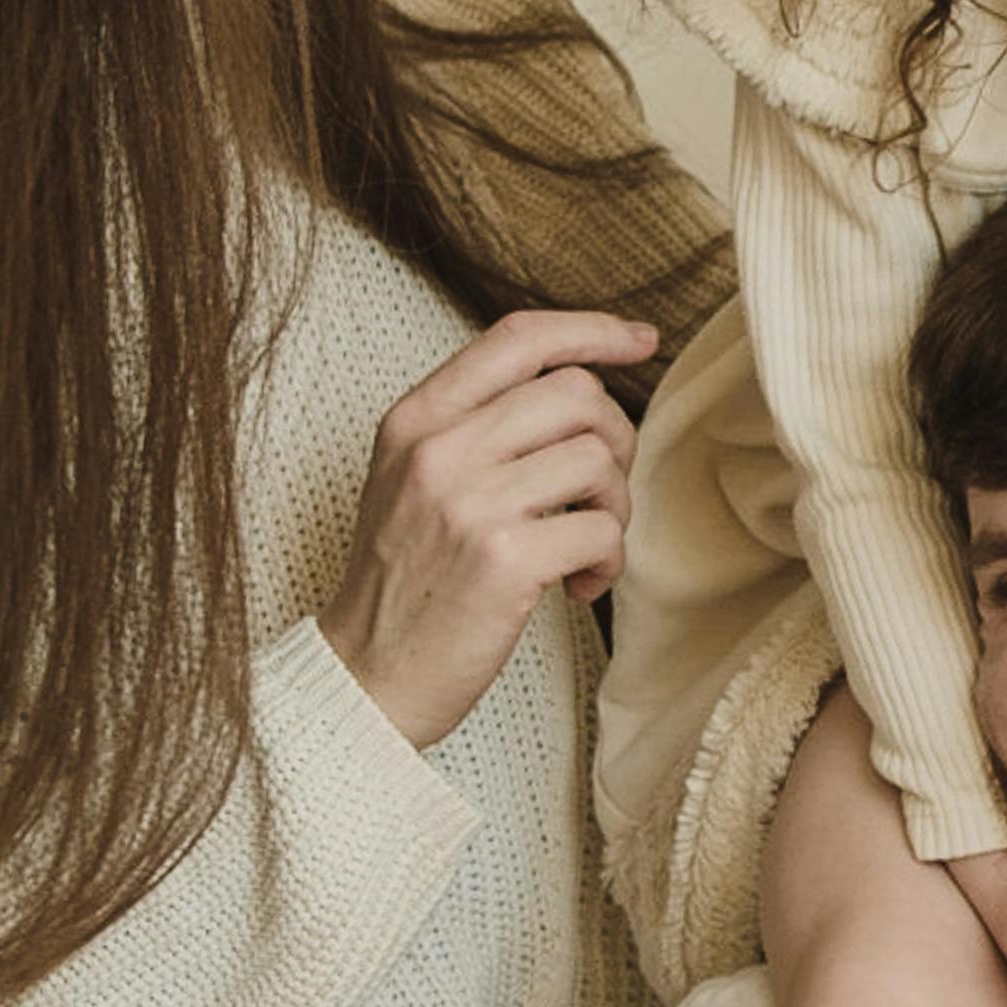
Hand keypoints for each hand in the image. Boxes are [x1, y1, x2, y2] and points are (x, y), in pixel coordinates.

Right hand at [317, 310, 654, 748]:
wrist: (366, 676)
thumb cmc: (402, 581)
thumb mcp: (411, 479)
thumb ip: (473, 426)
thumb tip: (578, 387)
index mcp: (415, 420)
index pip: (517, 338)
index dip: (592, 330)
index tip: (640, 341)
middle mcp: (439, 450)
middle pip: (575, 393)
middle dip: (613, 438)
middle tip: (599, 491)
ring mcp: (470, 503)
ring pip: (597, 459)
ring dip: (614, 506)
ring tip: (585, 547)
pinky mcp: (505, 561)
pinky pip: (602, 529)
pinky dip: (608, 561)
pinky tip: (578, 587)